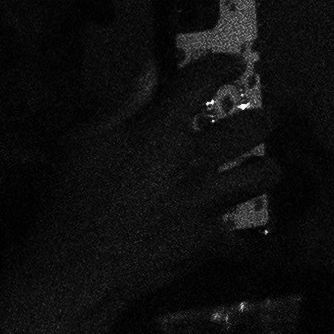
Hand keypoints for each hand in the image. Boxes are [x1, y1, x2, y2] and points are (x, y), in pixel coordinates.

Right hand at [5, 68, 277, 328]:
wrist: (77, 268)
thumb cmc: (69, 199)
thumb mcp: (82, 141)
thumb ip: (123, 103)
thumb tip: (151, 69)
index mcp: (161, 130)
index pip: (202, 83)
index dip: (223, 66)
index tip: (233, 64)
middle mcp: (195, 160)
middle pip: (254, 127)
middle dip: (264, 118)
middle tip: (263, 118)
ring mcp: (209, 202)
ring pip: (263, 176)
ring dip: (264, 168)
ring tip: (260, 168)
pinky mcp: (211, 241)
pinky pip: (238, 230)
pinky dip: (233, 230)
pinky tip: (228, 230)